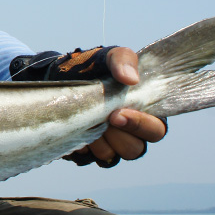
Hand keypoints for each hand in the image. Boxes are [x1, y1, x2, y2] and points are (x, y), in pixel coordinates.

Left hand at [70, 48, 167, 166]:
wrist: (58, 75)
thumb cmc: (91, 66)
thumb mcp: (107, 56)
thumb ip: (123, 60)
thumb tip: (131, 79)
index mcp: (144, 112)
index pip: (156, 131)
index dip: (140, 126)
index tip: (116, 114)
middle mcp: (130, 133)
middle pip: (134, 149)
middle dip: (116, 135)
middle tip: (101, 118)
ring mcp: (109, 144)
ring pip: (110, 155)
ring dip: (97, 140)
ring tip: (87, 120)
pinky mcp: (88, 151)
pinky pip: (88, 158)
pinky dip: (80, 146)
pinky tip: (75, 129)